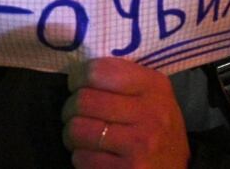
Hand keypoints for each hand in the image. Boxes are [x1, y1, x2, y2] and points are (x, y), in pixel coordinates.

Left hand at [62, 58, 189, 168]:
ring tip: (82, 136)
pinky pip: (81, 157)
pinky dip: (81, 156)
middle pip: (83, 100)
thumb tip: (81, 73)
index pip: (99, 71)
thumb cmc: (159, 128)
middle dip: (71, 108)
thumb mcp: (154, 96)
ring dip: (72, 134)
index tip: (78, 85)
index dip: (79, 77)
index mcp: (154, 86)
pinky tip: (94, 155)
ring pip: (77, 130)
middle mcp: (149, 113)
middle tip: (76, 114)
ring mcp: (138, 145)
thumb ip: (124, 80)